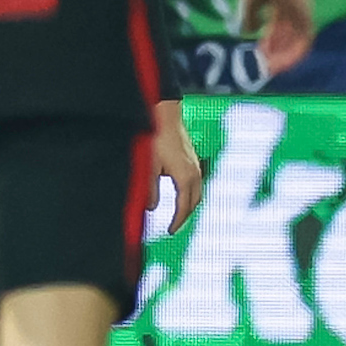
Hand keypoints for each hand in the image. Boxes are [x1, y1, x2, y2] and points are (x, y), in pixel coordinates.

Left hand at [150, 98, 203, 233]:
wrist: (165, 114)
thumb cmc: (155, 138)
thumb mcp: (148, 167)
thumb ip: (149, 190)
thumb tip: (151, 208)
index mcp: (186, 178)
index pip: (184, 207)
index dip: (177, 222)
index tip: (170, 231)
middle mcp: (195, 173)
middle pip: (194, 202)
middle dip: (185, 216)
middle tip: (174, 226)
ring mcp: (195, 164)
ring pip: (197, 191)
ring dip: (188, 203)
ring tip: (178, 213)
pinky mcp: (192, 157)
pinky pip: (194, 181)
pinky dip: (189, 192)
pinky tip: (179, 191)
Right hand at [236, 0, 314, 75]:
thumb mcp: (249, 0)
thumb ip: (250, 16)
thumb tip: (248, 32)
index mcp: (280, 4)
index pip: (276, 27)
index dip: (268, 40)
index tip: (259, 52)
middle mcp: (292, 11)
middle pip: (286, 36)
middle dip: (275, 51)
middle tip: (265, 64)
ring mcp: (301, 15)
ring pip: (295, 41)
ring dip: (284, 56)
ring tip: (271, 68)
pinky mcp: (306, 18)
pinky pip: (304, 42)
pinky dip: (294, 53)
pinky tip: (283, 63)